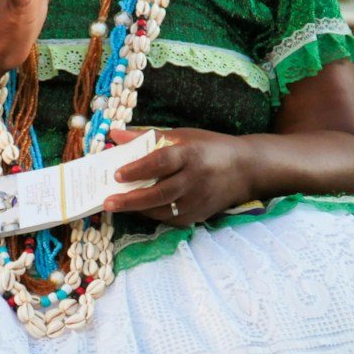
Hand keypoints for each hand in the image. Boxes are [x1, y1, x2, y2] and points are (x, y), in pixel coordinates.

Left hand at [103, 128, 254, 225]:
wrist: (246, 169)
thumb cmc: (209, 148)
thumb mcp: (182, 136)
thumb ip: (147, 137)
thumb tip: (115, 135)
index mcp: (190, 153)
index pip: (161, 162)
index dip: (138, 169)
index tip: (117, 174)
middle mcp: (195, 178)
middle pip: (160, 192)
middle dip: (132, 199)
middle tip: (108, 202)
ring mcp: (198, 199)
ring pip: (164, 210)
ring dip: (139, 210)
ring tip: (117, 206)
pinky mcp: (200, 214)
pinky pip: (172, 219)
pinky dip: (154, 216)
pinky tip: (140, 210)